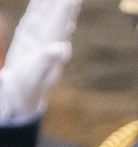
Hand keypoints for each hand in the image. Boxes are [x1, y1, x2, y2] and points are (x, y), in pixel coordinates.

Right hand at [0, 0, 82, 119]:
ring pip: (47, 13)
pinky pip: (35, 16)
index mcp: (52, 46)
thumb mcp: (36, 74)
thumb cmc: (28, 87)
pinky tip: (45, 0)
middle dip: (65, 1)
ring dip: (54, 1)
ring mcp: (38, 36)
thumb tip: (63, 47)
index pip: (61, 22)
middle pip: (57, 14)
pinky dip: (40, 7)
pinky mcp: (27, 36)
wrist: (18, 93)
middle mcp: (48, 39)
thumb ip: (48, 60)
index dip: (67, 8)